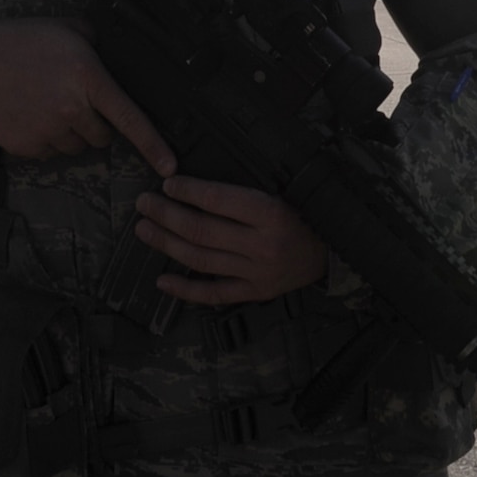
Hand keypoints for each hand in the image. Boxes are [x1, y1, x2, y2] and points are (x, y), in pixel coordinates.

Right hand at [0, 17, 175, 169]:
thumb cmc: (20, 41)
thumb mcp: (66, 30)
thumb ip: (97, 43)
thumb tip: (119, 53)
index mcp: (88, 78)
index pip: (130, 118)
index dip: (154, 146)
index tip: (170, 166)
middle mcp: (72, 108)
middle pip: (103, 136)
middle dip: (95, 122)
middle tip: (71, 98)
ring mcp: (48, 131)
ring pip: (77, 146)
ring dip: (70, 131)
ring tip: (46, 102)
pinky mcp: (27, 147)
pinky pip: (50, 152)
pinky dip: (45, 138)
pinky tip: (30, 113)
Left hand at [133, 174, 326, 304]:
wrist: (332, 252)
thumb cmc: (305, 214)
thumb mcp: (282, 192)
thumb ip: (244, 191)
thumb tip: (196, 185)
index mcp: (270, 213)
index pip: (218, 199)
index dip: (188, 191)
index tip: (168, 183)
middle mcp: (261, 244)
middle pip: (202, 230)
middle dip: (167, 215)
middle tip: (145, 204)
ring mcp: (256, 272)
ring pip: (201, 259)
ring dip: (167, 244)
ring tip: (144, 230)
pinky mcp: (254, 292)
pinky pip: (214, 294)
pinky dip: (186, 289)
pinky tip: (163, 279)